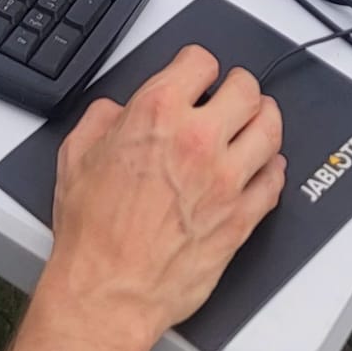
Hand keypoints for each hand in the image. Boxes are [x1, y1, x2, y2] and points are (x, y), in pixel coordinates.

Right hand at [43, 44, 284, 350]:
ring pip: (270, 130)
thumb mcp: (76, 154)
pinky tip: (264, 166)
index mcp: (156, 114)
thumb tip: (116, 111)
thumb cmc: (92, 230)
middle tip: (233, 91)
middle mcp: (198, 140)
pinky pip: (275, 182)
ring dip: (265, 119)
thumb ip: (101, 119)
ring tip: (258, 119)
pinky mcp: (242, 218)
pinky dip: (273, 168)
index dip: (198, 64)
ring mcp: (227, 180)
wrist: (110, 288)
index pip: (200, 62)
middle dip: (239, 85)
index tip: (197, 72)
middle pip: (246, 89)